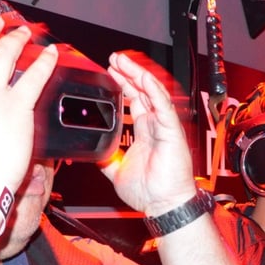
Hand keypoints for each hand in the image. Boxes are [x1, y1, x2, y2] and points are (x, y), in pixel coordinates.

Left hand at [99, 51, 196, 214]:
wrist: (163, 206)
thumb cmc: (148, 192)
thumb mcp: (116, 171)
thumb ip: (106, 157)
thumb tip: (92, 150)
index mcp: (144, 132)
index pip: (134, 100)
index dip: (122, 84)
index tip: (109, 72)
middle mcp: (155, 125)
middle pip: (142, 91)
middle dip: (128, 73)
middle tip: (113, 59)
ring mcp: (164, 126)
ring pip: (152, 93)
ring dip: (138, 75)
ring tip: (124, 61)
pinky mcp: (172, 132)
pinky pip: (163, 107)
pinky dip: (154, 91)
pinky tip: (144, 78)